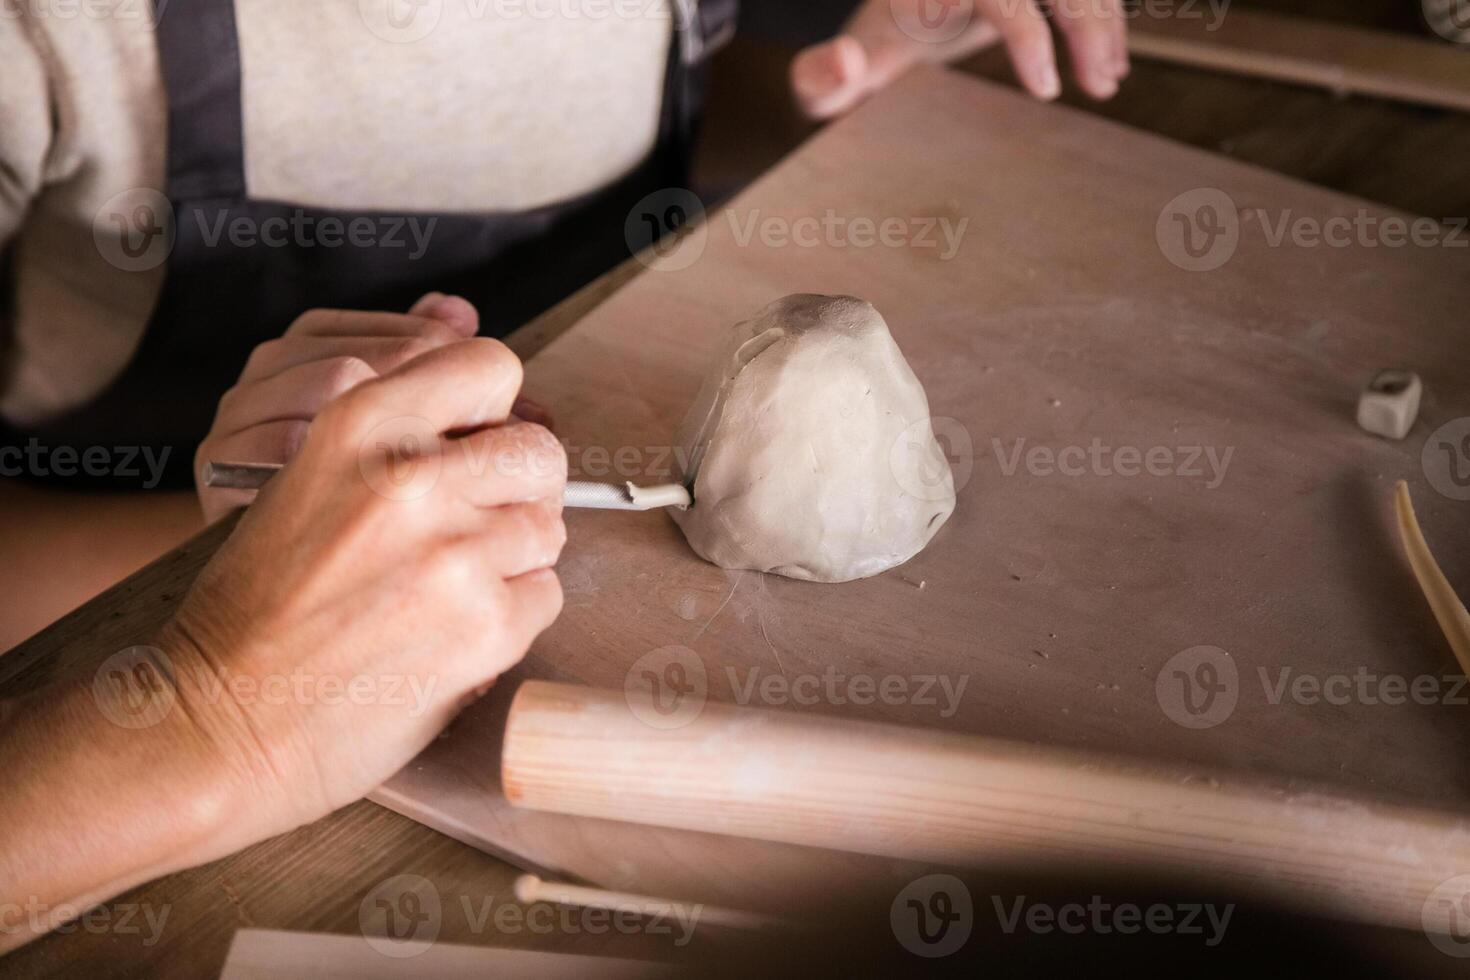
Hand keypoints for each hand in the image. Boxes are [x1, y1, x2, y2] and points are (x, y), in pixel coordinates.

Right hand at [168, 337, 566, 848]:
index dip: (493, 412)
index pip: (489, 366)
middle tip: (473, 529)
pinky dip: (511, 619)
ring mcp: (455, 552)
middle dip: (520, 490)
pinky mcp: (485, 624)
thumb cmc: (259, 609)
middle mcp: (413, 477)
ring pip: (549, 528)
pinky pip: (545, 597)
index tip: (477, 446)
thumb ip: (399, 438)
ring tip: (448, 590)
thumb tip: (494, 402)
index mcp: (362, 424)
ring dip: (515, 560)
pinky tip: (449, 635)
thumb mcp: (307, 480)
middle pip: (539, 451)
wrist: (221, 720)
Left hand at [792, 0, 1128, 118]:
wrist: (890, 22)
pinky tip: (1111, 59)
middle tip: (1099, 84)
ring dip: (1104, 20)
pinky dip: (1103, 13)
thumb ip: (818, 80)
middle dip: (1087, 22)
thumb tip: (844, 60)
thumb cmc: (861, 59)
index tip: (1045, 90)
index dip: (1026, 37)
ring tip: (1108, 80)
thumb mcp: (828, 80)